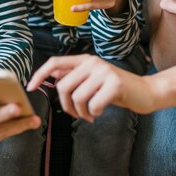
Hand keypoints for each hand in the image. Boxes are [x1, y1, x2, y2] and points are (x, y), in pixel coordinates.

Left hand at [28, 54, 154, 118]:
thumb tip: (51, 75)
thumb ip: (74, 76)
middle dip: (66, 106)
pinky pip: (93, 104)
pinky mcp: (114, 84)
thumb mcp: (93, 80)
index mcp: (85, 60)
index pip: (55, 62)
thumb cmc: (116, 89)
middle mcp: (93, 62)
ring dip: (81, 113)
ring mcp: (104, 72)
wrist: (146, 92)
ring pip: (77, 97)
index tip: (30, 87)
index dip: (40, 74)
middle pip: (63, 86)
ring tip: (90, 115)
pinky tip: (100, 112)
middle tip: (76, 114)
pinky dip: (94, 113)